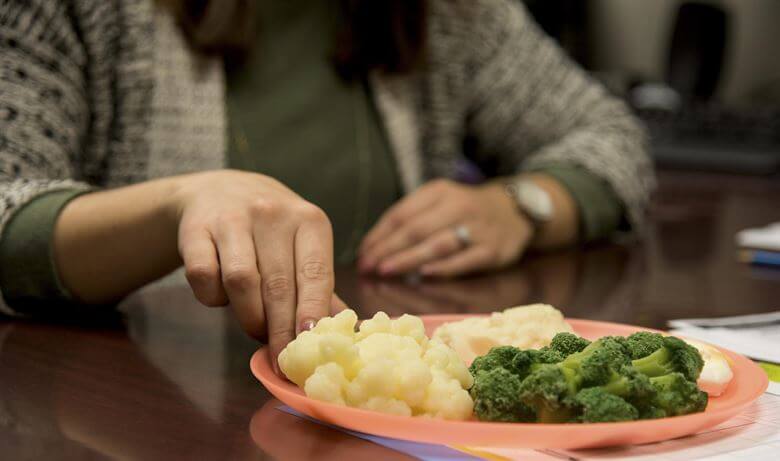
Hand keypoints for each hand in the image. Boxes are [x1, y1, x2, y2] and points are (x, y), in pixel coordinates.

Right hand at [170, 170, 346, 371]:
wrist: (217, 190)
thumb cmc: (270, 230)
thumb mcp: (303, 245)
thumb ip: (319, 287)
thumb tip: (345, 332)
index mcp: (309, 221)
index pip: (314, 274)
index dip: (312, 312)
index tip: (310, 344)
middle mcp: (273, 214)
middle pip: (278, 285)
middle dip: (280, 330)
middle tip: (282, 359)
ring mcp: (232, 218)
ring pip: (241, 282)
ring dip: (249, 316)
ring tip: (255, 328)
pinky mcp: (195, 229)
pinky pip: (203, 276)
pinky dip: (212, 297)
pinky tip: (222, 298)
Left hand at [358, 179, 533, 276]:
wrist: (515, 210)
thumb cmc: (465, 211)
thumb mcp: (440, 201)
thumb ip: (411, 218)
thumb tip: (373, 247)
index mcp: (439, 192)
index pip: (401, 213)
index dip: (379, 235)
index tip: (362, 254)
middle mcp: (458, 206)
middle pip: (416, 229)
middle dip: (387, 249)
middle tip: (367, 267)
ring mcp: (477, 228)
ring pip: (437, 244)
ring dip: (408, 259)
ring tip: (386, 271)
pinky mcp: (493, 250)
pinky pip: (465, 260)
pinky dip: (444, 268)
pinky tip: (424, 275)